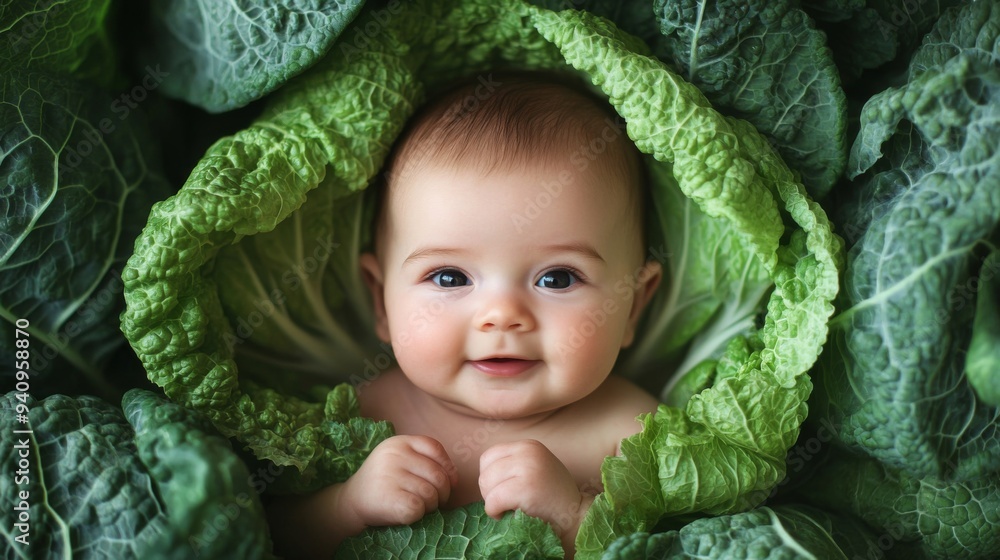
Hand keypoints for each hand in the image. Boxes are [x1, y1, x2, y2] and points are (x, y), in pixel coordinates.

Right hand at [341, 435, 457, 526]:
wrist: (350, 501)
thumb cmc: (384, 482)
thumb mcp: (399, 459)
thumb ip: (425, 460)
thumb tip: (455, 478)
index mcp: (399, 442)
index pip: (435, 448)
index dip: (447, 467)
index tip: (447, 481)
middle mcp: (395, 455)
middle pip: (438, 475)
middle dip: (442, 492)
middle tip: (432, 501)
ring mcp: (391, 475)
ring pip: (431, 494)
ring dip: (431, 506)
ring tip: (418, 506)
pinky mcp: (389, 497)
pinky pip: (419, 508)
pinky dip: (418, 515)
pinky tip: (407, 513)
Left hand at [479, 440, 590, 552]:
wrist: (577, 517)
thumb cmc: (553, 498)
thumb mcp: (536, 469)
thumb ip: (514, 464)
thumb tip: (484, 473)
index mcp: (529, 446)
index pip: (489, 457)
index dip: (491, 478)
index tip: (504, 491)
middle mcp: (528, 451)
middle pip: (485, 471)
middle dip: (489, 491)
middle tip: (506, 503)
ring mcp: (527, 468)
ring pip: (486, 485)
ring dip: (491, 502)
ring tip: (509, 508)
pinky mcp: (526, 488)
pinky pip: (493, 500)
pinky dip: (494, 511)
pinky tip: (506, 515)